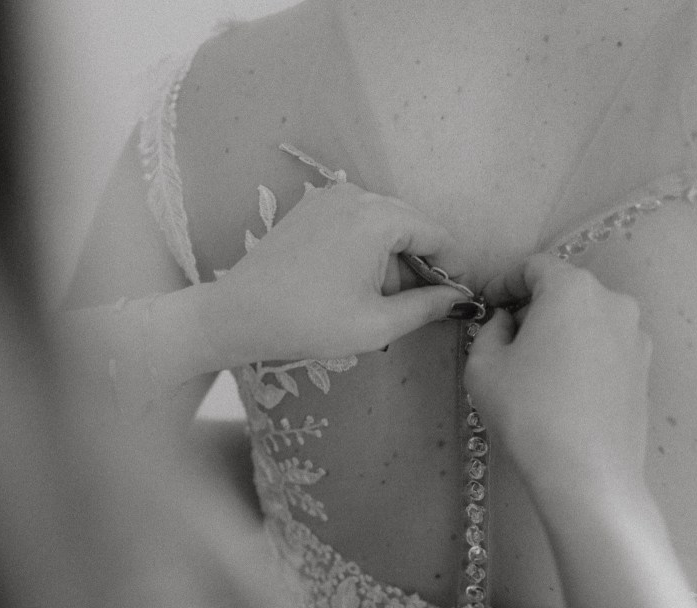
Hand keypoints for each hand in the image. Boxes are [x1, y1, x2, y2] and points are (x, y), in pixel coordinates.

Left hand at [210, 182, 470, 360]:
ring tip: (373, 304)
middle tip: (413, 309)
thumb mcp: (377, 323)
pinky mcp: (310, 208)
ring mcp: (329, 197)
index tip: (456, 300)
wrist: (238, 315)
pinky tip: (351, 286)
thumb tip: (458, 300)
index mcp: (378, 217)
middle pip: (410, 227)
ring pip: (382, 227)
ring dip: (389, 262)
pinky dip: (364, 251)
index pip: (437, 235)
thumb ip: (426, 307)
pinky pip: (355, 224)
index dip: (453, 269)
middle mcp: (356, 195)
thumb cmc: (309, 322)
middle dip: (418, 267)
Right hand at [465, 254, 652, 501]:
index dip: (504, 282)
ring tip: (535, 367)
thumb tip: (508, 322)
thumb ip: (491, 329)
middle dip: (534, 306)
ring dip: (561, 331)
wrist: (587, 471)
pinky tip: (563, 387)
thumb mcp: (484, 365)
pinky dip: (582, 354)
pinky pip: (605, 347)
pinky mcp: (646, 369)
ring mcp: (636, 336)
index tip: (486, 305)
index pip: (534, 267)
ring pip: (587, 319)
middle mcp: (613, 301)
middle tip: (506, 337)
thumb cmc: (528, 410)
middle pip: (564, 290)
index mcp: (573, 289)